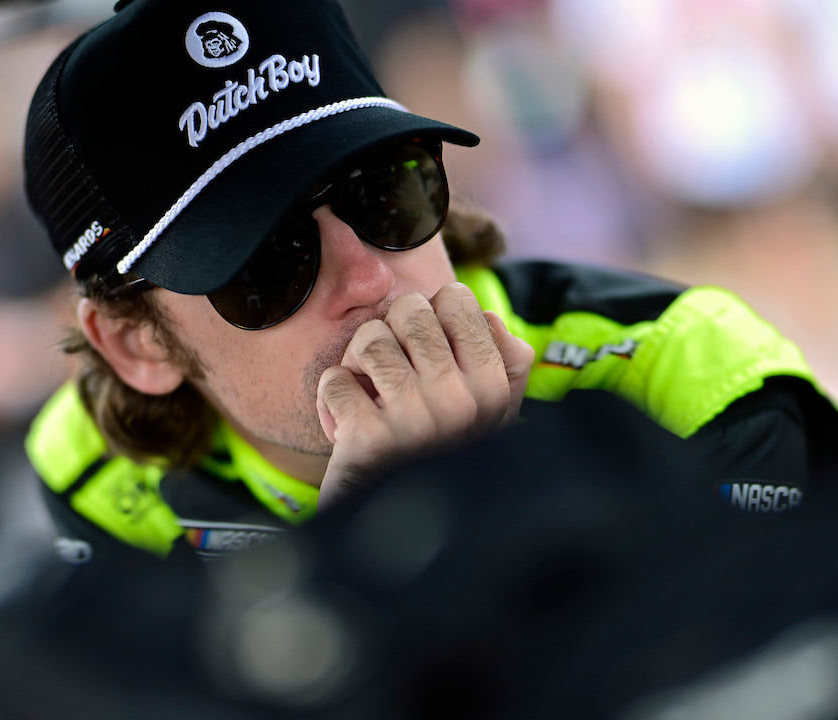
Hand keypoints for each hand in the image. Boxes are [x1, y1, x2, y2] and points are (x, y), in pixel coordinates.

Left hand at [316, 282, 533, 505]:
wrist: (401, 539)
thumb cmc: (441, 461)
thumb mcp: (493, 417)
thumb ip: (504, 362)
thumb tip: (488, 315)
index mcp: (493, 387)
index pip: (457, 299)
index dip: (430, 315)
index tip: (424, 352)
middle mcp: (461, 401)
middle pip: (409, 310)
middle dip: (389, 333)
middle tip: (390, 371)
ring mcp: (415, 420)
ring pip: (369, 339)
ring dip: (358, 364)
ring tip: (371, 396)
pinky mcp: (369, 439)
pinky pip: (334, 379)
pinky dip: (333, 398)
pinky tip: (349, 424)